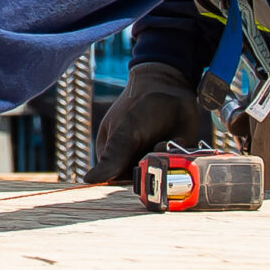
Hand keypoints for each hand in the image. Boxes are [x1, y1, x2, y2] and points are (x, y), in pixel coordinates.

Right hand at [86, 60, 202, 183]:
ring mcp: (154, 160)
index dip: (129, 176)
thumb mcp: (124, 130)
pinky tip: (178, 141)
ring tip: (166, 141)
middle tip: (154, 148)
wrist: (170, 88)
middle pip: (142, 181)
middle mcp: (133, 161)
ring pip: (163, 177)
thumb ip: (113, 156)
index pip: (116, 181)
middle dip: (151, 168)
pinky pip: (180, 169)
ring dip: (167, 162)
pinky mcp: (174, 158)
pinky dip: (181, 158)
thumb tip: (88, 179)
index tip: (138, 162)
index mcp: (112, 156)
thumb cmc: (139, 105)